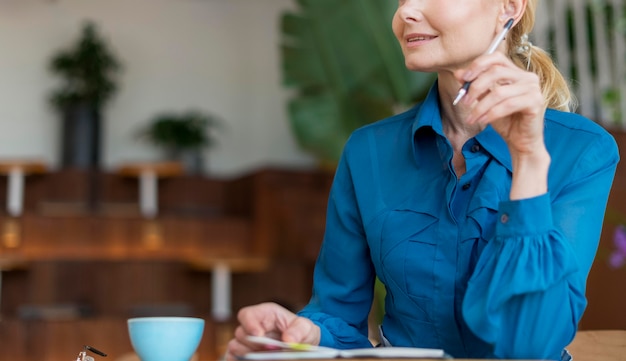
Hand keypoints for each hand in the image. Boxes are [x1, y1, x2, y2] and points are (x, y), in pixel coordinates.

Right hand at [225, 302, 320, 360]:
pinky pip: (234, 357)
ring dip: (248, 354)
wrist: (301, 345)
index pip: (247, 314)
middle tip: (270, 350)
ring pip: (235, 346)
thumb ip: (298, 331)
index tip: (258, 335)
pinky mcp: (245, 354)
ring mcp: (247, 342)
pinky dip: (240, 360)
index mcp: (264, 314)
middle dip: (254, 344)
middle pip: (241, 333)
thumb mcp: (305, 327)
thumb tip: (288, 340)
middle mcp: (252, 327)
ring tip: (266, 357)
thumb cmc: (301, 332)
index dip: (249, 324)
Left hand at [455, 52, 550, 198]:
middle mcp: (527, 77)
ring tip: (472, 118)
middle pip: (496, 72)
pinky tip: (483, 121)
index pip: (496, 58)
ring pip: (499, 92)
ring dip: (481, 106)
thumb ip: (475, 86)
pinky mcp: (536, 102)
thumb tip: (458, 73)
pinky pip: (508, 105)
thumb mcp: (485, 101)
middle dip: (475, 87)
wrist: (520, 141)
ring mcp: (533, 88)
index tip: (462, 78)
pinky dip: (491, 113)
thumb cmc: (505, 121)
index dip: (478, 65)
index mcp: (516, 72)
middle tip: (464, 102)